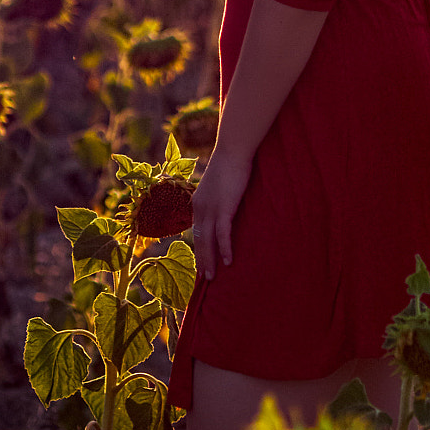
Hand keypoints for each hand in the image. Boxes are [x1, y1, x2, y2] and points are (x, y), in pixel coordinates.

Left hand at [191, 148, 253, 280]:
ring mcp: (211, 208)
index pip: (196, 231)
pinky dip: (224, 248)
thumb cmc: (230, 166)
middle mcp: (200, 208)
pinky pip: (223, 234)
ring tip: (212, 277)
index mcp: (197, 203)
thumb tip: (225, 210)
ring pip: (207, 241)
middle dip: (202, 260)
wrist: (233, 150)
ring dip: (210, 260)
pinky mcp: (224, 207)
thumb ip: (219, 199)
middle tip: (205, 278)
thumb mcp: (219, 186)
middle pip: (199, 240)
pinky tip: (228, 261)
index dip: (199, 248)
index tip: (201, 263)